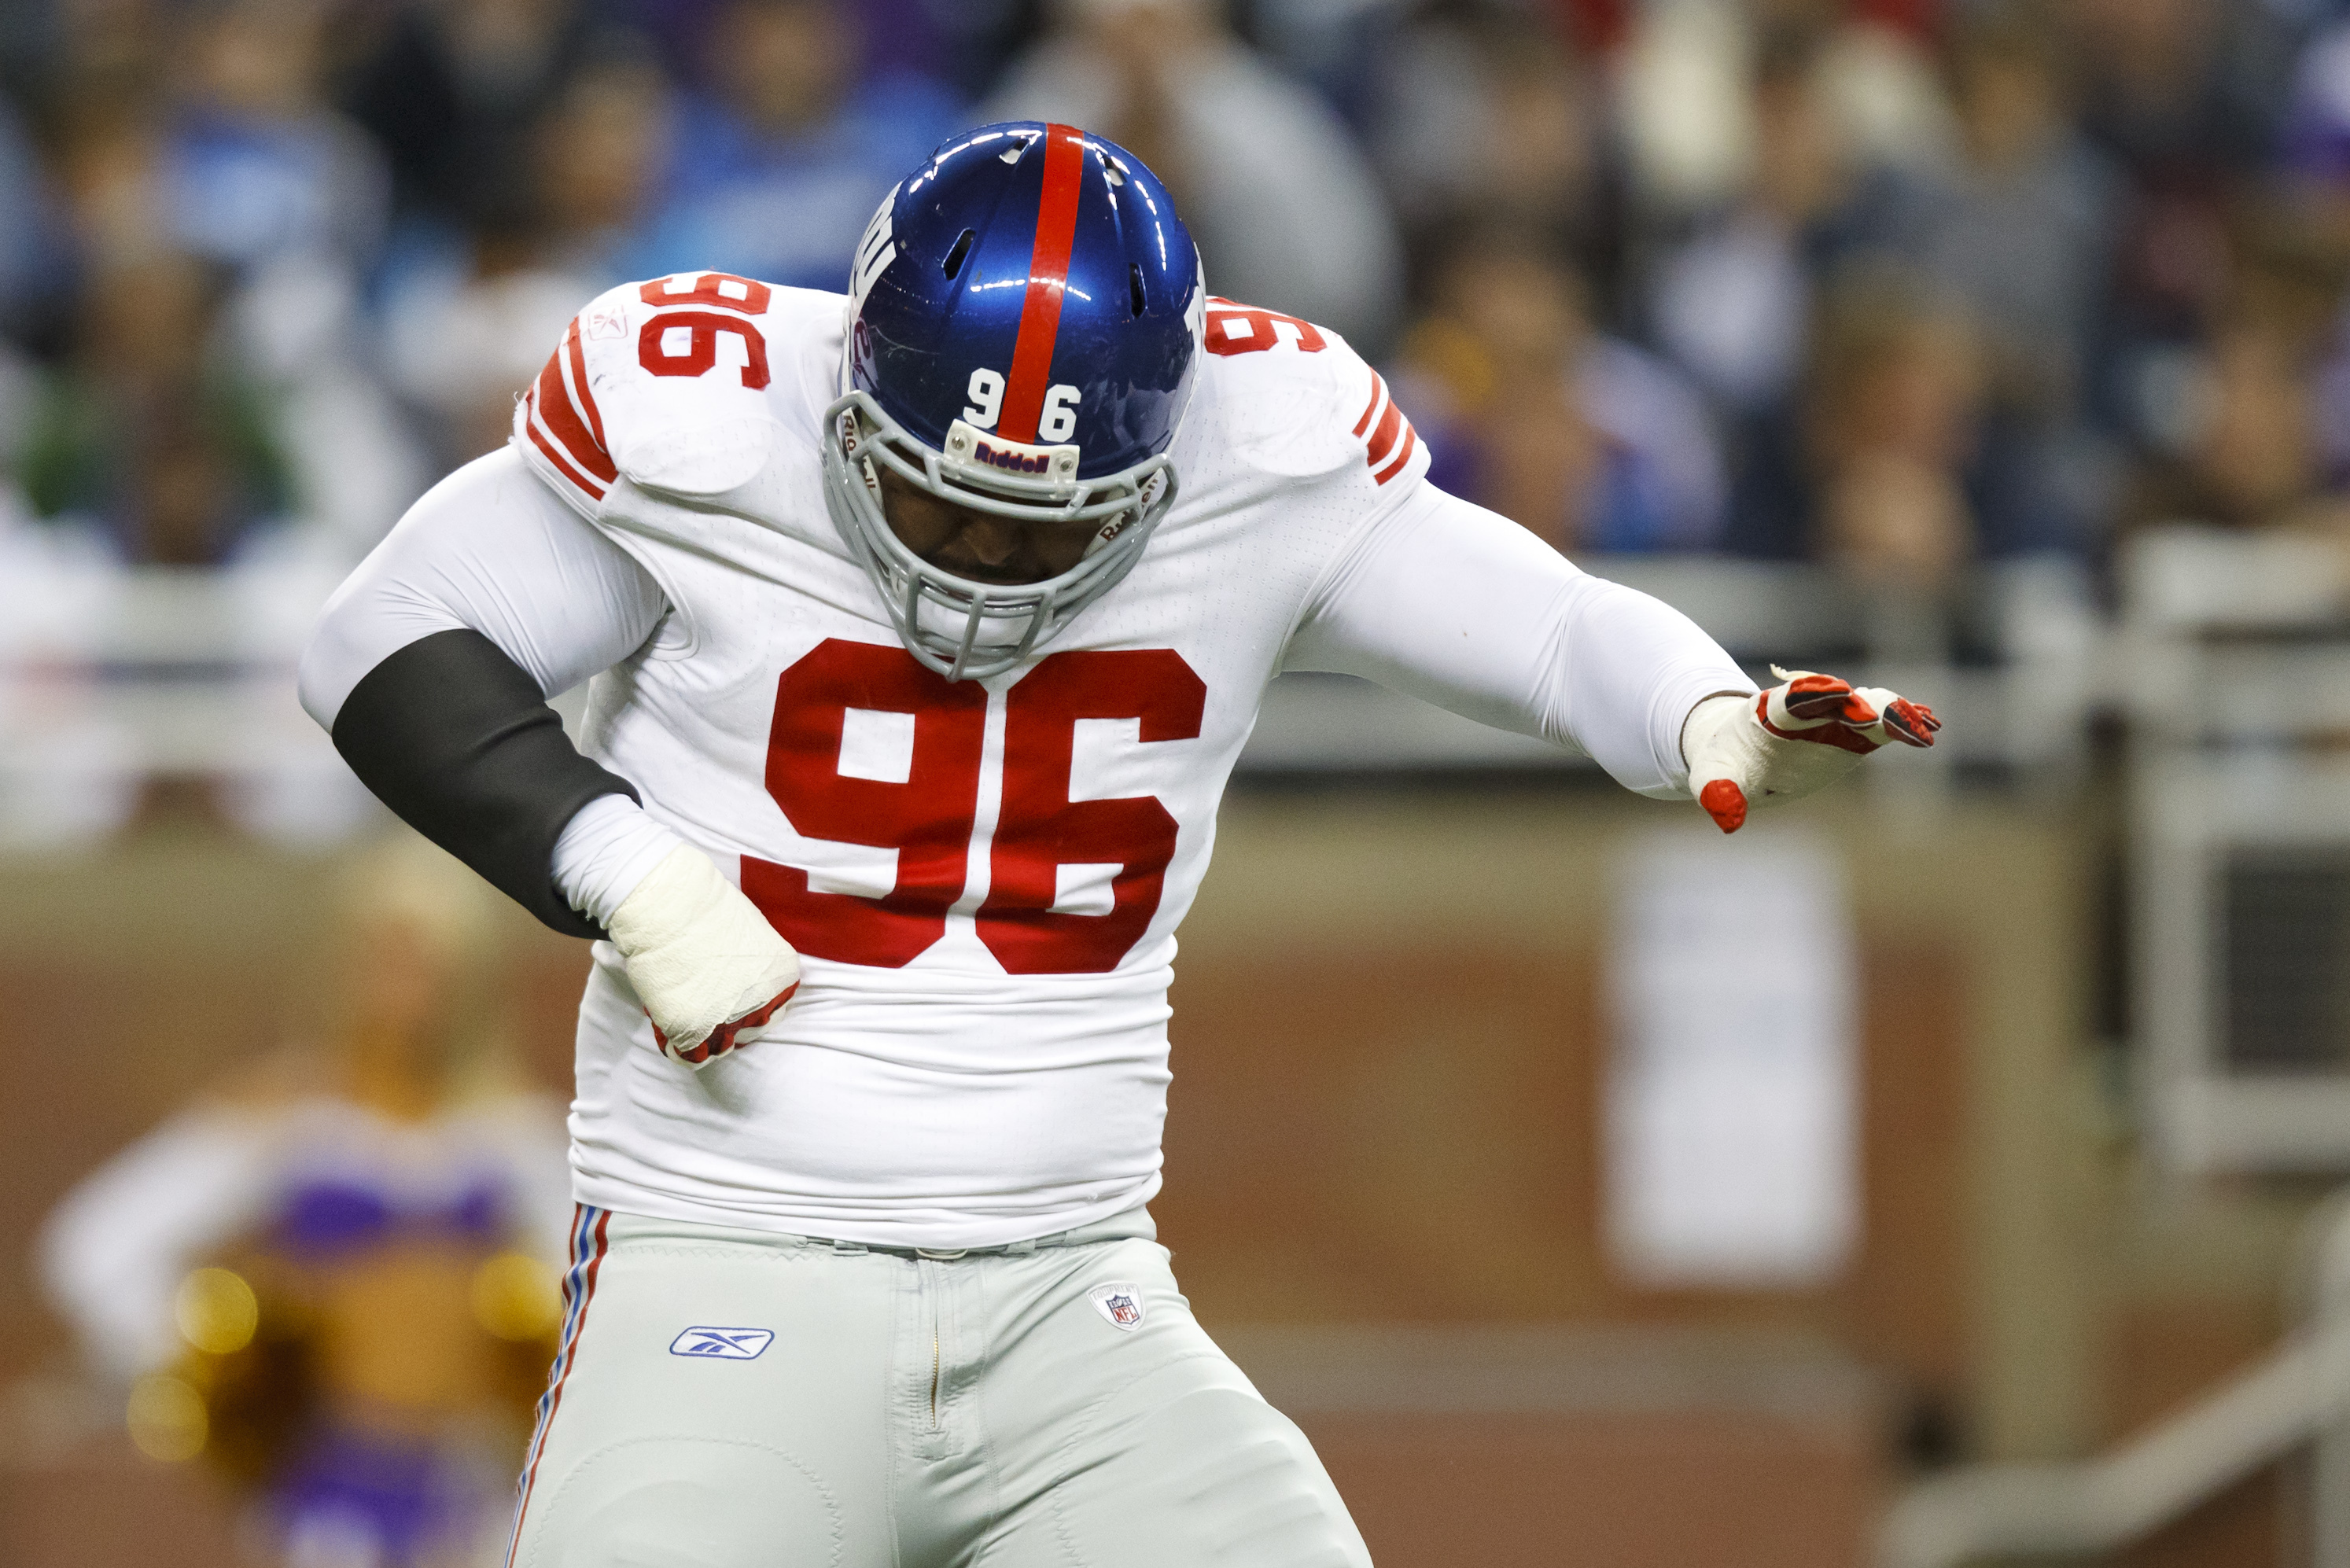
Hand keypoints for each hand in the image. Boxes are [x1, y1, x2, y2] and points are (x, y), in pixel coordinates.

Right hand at [605, 845, 800, 1066]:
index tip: (727, 997)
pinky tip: (666, 1019)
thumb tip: (740, 980)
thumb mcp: (750, 933)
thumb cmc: (703, 908)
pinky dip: (675, 1044)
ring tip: (681, 1006)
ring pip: (718, 1049)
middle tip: (702, 1005)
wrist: (667, 903)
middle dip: (726, 1024)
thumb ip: (753, 964)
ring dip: (701, 1037)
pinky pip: (688, 1054)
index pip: (773, 1009)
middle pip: (749, 1031)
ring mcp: (729, 1020)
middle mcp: (764, 1003)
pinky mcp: (693, 1030)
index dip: (747, 1007)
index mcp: (783, 976)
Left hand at [1681, 666, 1939, 832]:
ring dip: (1893, 712)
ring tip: (1924, 725)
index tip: (1838, 692)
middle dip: (1863, 704)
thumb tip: (1727, 820)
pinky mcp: (1854, 731)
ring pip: (1869, 707)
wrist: (1741, 748)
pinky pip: (1883, 723)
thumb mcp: (1714, 777)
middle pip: (1840, 700)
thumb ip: (1717, 792)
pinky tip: (1931, 728)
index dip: (1814, 695)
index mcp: (1771, 714)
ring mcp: (1835, 718)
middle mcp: (1809, 709)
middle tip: (1885, 713)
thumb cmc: (1727, 764)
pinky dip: (1903, 722)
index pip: (1793, 701)